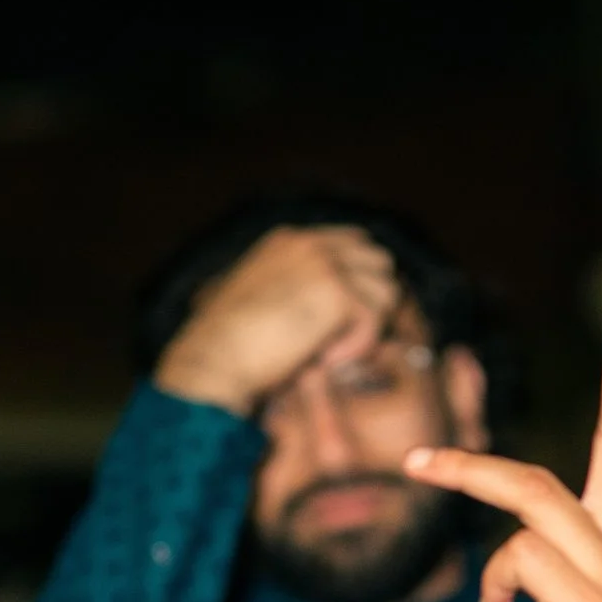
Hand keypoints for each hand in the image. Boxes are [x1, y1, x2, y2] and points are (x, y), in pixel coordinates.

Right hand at [152, 221, 401, 415]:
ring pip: (387, 290)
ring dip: (367, 327)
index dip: (360, 283)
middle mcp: (310, 243)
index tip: (345, 321)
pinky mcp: (337, 292)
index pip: (353, 243)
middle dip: (373, 301)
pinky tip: (324, 360)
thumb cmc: (230, 346)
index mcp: (289, 241)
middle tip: (347, 337)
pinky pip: (375, 321)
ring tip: (330, 350)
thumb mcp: (263, 302)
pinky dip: (356, 348)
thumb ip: (297, 292)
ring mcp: (325, 263)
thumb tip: (339, 312)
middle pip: (379, 260)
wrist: (213, 361)